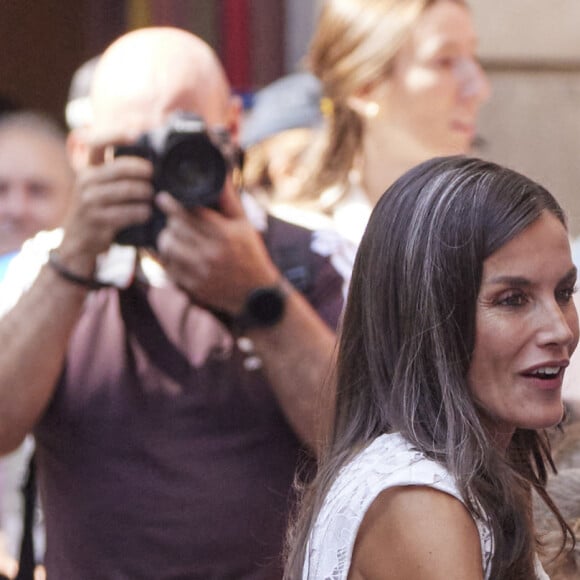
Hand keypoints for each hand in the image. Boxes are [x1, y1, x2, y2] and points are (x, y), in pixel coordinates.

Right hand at [57, 136, 154, 275]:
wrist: (78, 241)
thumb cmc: (98, 210)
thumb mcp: (99, 187)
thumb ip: (116, 173)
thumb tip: (149, 159)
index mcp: (88, 169)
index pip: (97, 143)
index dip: (116, 135)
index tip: (136, 133)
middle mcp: (86, 181)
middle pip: (120, 167)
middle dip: (142, 169)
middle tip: (154, 174)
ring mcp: (89, 202)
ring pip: (126, 191)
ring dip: (145, 193)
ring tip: (153, 196)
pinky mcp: (97, 220)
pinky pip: (126, 213)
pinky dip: (141, 213)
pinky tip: (147, 214)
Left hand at [155, 180, 279, 313]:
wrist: (256, 294)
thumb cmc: (250, 254)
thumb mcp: (245, 225)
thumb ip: (229, 200)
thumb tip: (219, 175)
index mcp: (224, 234)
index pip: (189, 213)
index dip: (171, 204)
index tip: (162, 198)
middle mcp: (211, 253)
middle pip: (175, 229)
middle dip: (170, 221)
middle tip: (171, 219)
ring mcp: (201, 272)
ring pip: (168, 248)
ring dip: (166, 239)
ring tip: (171, 236)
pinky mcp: (194, 287)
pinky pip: (169, 268)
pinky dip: (169, 259)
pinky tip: (176, 255)